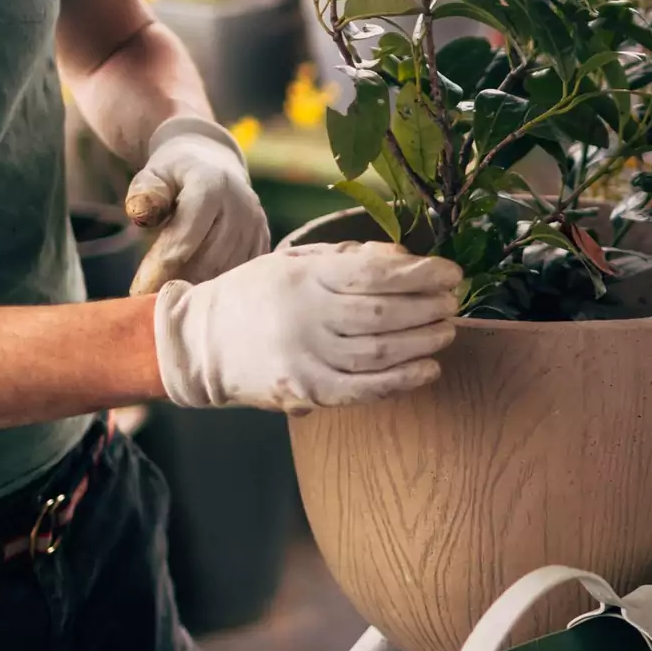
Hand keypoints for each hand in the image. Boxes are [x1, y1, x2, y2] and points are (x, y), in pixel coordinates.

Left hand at [125, 116, 270, 294]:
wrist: (215, 163)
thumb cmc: (175, 174)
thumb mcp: (153, 174)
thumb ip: (145, 192)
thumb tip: (140, 212)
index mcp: (212, 185)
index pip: (185, 237)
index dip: (160, 267)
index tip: (137, 291)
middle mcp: (241, 206)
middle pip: (208, 260)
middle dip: (177, 283)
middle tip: (151, 302)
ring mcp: (256, 225)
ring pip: (226, 271)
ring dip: (197, 289)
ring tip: (171, 301)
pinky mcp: (263, 241)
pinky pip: (240, 273)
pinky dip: (217, 286)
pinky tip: (195, 292)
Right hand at [154, 242, 462, 413]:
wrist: (198, 343)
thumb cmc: (255, 295)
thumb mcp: (293, 263)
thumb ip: (346, 258)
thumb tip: (403, 259)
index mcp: (305, 277)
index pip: (377, 273)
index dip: (422, 273)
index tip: (451, 273)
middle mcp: (306, 315)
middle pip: (385, 313)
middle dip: (430, 307)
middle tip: (453, 302)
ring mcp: (306, 357)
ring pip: (381, 352)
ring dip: (424, 342)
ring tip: (446, 330)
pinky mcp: (307, 392)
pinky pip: (366, 390)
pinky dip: (403, 380)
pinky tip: (429, 369)